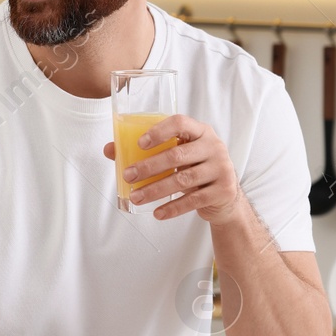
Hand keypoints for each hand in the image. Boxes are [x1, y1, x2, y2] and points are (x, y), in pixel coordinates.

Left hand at [104, 114, 243, 223]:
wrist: (224, 194)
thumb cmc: (193, 167)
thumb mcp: (175, 154)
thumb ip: (146, 150)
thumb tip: (110, 149)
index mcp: (200, 131)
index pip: (180, 123)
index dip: (159, 131)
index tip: (139, 143)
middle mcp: (214, 146)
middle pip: (177, 155)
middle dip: (148, 167)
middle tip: (128, 176)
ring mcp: (222, 168)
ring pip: (183, 179)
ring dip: (155, 190)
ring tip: (136, 197)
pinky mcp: (224, 190)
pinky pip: (194, 200)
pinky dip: (173, 208)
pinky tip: (157, 212)